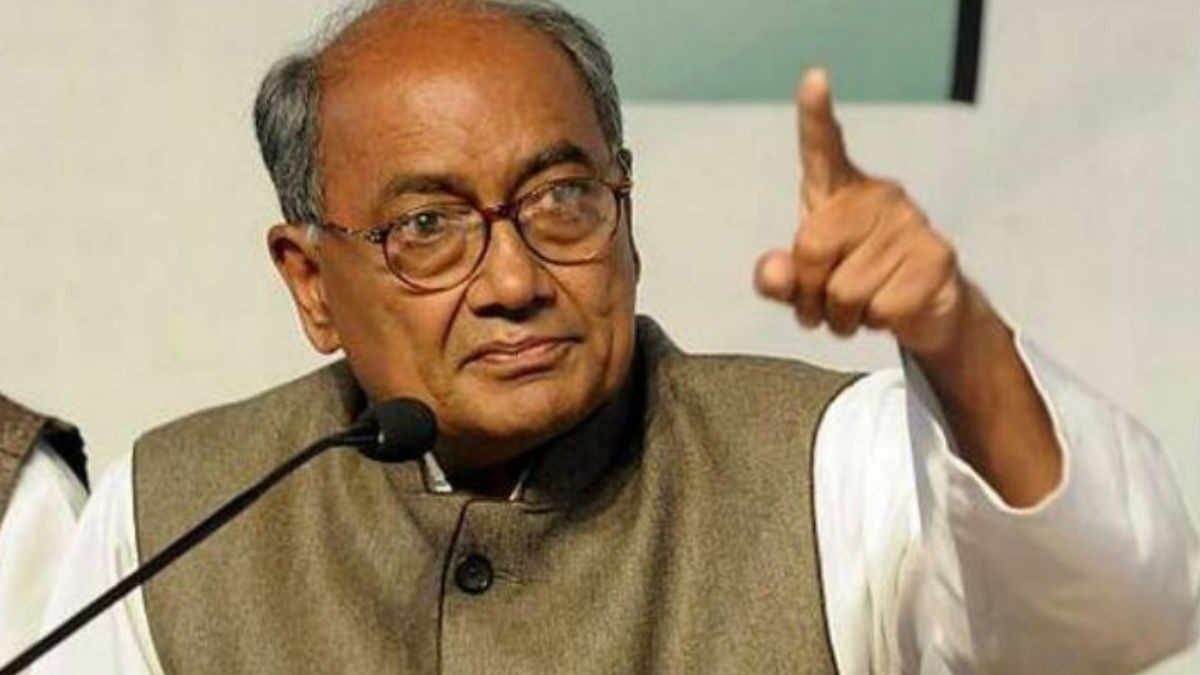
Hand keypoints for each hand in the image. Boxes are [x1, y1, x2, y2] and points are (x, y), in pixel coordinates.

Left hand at [754, 70, 1061, 506]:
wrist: (920, 311)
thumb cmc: (852, 283)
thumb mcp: (804, 283)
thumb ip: (778, 278)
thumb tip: (774, 272)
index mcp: (839, 193)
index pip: (823, 148)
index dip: (815, 116)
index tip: (814, 79)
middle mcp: (878, 196)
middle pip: (811, 248)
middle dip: (809, 295)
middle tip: (823, 307)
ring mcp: (911, 222)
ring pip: (845, 289)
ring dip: (844, 316)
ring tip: (860, 309)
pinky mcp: (937, 257)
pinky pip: (881, 308)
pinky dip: (877, 324)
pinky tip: (892, 310)